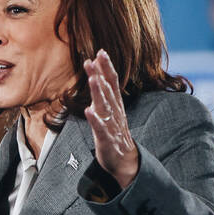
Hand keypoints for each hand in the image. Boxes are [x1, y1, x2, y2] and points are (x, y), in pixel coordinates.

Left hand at [83, 49, 138, 189]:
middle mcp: (115, 113)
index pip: (112, 83)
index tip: (100, 52)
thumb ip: (103, 95)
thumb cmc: (113, 134)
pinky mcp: (107, 141)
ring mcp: (112, 126)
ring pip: (106, 107)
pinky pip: (101, 129)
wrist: (124, 162)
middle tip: (93, 60)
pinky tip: (88, 111)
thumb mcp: (109, 112)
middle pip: (108, 91)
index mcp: (115, 106)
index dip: (106, 68)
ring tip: (93, 78)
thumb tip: (96, 75)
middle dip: (101, 75)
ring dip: (99, 93)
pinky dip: (95, 120)